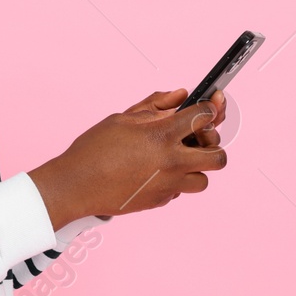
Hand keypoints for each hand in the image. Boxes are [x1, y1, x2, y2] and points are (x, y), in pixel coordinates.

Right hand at [28, 88, 227, 230]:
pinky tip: (156, 172)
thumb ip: (155, 105)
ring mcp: (169, 185)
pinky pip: (181, 191)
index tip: (209, 107)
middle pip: (217, 155)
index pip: (203, 117)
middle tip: (198, 137)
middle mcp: (172, 161)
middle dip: (212, 143)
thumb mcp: (122, 118)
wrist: (77, 185)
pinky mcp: (162, 201)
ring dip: (196, 167)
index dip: (209, 108)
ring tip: (178, 159)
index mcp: (161, 135)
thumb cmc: (94, 149)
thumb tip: (180, 95)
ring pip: (204, 178)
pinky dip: (175, 181)